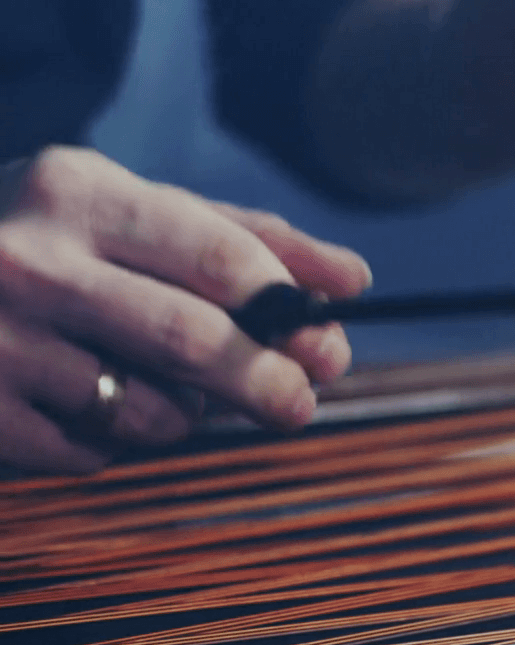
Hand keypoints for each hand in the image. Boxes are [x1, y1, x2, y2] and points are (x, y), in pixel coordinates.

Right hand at [0, 147, 369, 474]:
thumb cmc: (39, 248)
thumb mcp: (123, 216)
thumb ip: (241, 241)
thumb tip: (352, 280)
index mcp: (76, 191)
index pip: (222, 256)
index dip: (289, 307)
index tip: (321, 337)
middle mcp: (29, 259)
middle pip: (196, 341)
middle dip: (269, 382)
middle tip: (298, 402)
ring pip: (152, 409)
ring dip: (183, 416)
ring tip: (160, 391)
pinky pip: (96, 452)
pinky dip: (116, 442)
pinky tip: (83, 407)